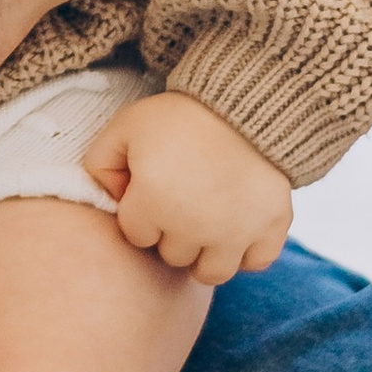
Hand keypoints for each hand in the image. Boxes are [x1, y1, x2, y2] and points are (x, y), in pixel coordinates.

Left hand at [82, 90, 291, 285]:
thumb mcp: (126, 126)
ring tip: (207, 221)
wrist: (243, 100)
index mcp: (154, 202)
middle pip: (172, 255)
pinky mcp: (271, 228)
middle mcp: (193, 226)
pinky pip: (255, 264)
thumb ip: (100, 162)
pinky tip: (238, 226)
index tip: (152, 189)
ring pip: (210, 272)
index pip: (136, 235)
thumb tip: (111, 198)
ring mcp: (236, 232)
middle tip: (182, 199)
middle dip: (172, 232)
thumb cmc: (180, 115)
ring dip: (206, 252)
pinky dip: (247, 251)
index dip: (141, 211)